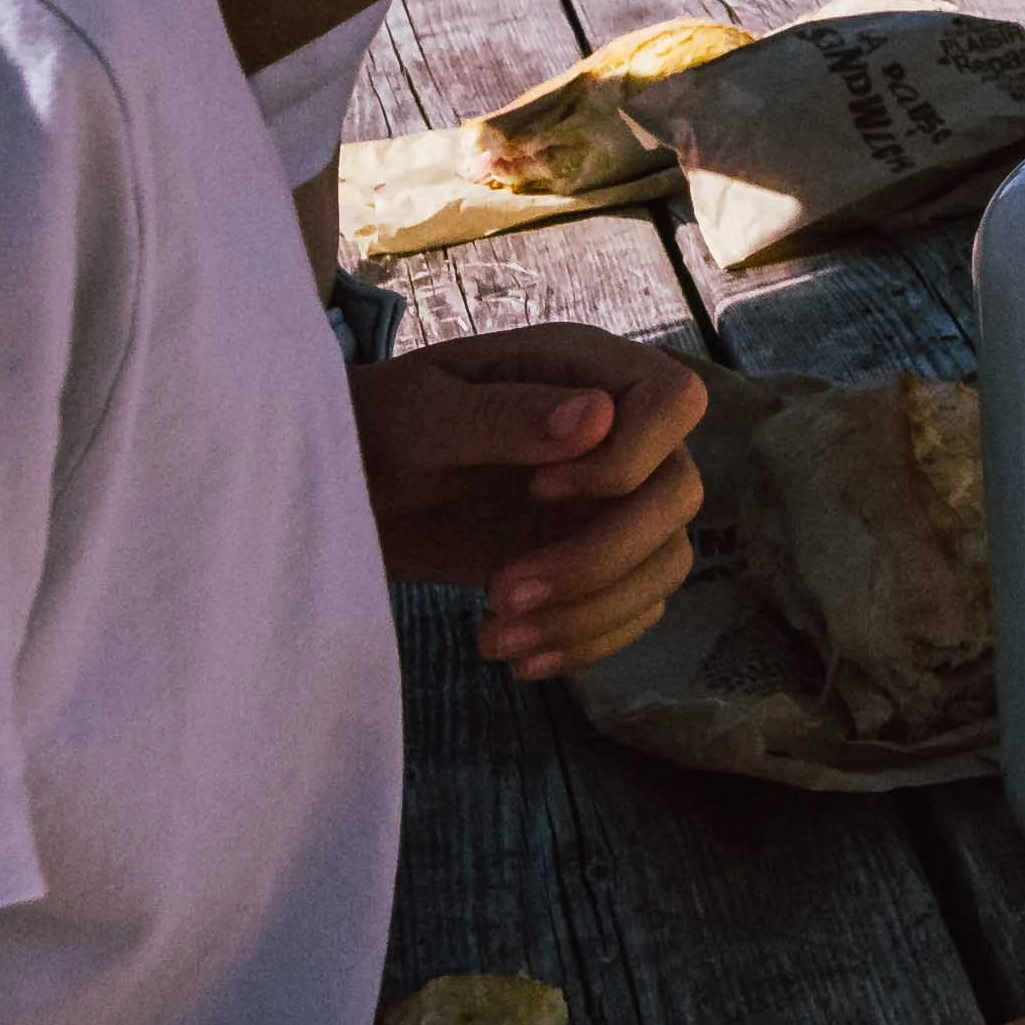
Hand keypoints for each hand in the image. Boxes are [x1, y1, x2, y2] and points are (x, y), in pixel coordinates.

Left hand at [360, 321, 716, 675]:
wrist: (346, 491)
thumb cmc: (375, 429)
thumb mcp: (421, 414)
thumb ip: (503, 415)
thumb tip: (597, 419)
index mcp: (584, 370)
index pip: (674, 401)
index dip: (630, 455)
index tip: (538, 490)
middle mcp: (616, 433)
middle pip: (677, 495)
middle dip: (600, 558)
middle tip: (502, 592)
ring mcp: (611, 501)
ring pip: (664, 562)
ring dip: (589, 613)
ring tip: (496, 637)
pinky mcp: (593, 560)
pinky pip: (633, 608)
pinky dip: (585, 642)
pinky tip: (514, 655)